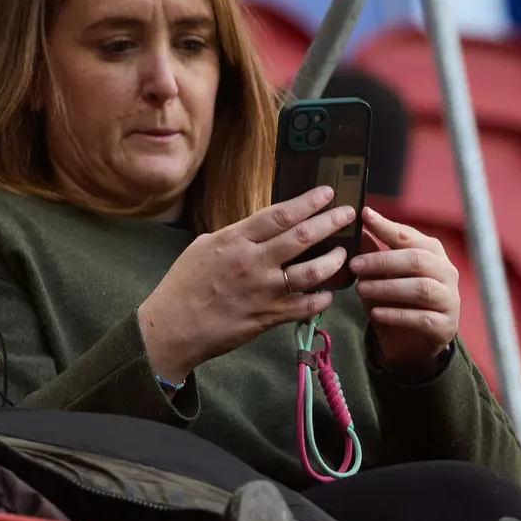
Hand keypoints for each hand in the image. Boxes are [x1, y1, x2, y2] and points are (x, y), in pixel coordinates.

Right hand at [138, 186, 354, 380]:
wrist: (172, 326)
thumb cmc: (183, 285)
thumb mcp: (203, 247)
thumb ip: (235, 236)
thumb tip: (261, 229)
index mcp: (234, 240)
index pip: (280, 215)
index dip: (308, 202)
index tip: (327, 193)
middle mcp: (252, 262)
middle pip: (302, 237)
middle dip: (331, 222)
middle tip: (348, 214)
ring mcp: (263, 291)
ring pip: (312, 271)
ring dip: (334, 261)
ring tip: (343, 255)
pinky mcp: (268, 317)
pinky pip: (306, 305)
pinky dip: (322, 298)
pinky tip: (328, 293)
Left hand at [350, 207, 459, 373]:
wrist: (409, 342)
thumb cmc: (394, 300)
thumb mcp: (379, 275)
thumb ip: (371, 253)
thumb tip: (356, 228)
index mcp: (431, 253)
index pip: (409, 236)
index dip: (386, 226)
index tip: (364, 215)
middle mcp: (446, 272)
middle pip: (417, 260)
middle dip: (382, 261)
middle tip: (354, 265)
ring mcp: (449, 299)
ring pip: (421, 288)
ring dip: (388, 287)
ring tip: (361, 289)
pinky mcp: (445, 325)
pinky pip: (423, 318)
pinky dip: (397, 315)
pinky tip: (375, 313)